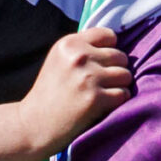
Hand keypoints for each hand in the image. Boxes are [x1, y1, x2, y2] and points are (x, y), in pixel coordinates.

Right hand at [18, 26, 131, 155]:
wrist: (34, 124)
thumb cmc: (50, 93)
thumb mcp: (60, 60)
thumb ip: (84, 48)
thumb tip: (118, 43)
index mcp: (69, 43)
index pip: (108, 35)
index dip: (108, 50)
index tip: (98, 64)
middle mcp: (79, 56)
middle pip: (120, 56)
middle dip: (114, 70)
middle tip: (97, 84)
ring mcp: (88, 77)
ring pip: (126, 75)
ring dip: (118, 86)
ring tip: (100, 94)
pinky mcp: (96, 98)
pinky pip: (123, 94)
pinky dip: (116, 102)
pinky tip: (101, 106)